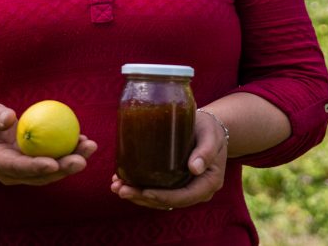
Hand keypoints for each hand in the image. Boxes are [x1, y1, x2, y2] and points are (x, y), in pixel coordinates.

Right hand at [0, 103, 96, 185]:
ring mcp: (26, 174)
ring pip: (52, 173)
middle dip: (62, 170)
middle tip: (81, 160)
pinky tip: (85, 142)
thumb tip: (9, 118)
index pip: (17, 167)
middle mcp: (13, 174)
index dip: (35, 167)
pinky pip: (56, 163)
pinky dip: (71, 154)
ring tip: (90, 147)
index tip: (53, 164)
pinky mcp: (37, 169)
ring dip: (72, 162)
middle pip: (40, 176)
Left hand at [110, 109, 227, 209]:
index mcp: (209, 183)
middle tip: (121, 190)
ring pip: (160, 199)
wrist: (210, 127)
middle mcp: (197, 190)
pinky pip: (157, 190)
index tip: (145, 192)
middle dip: (143, 198)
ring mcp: (185, 188)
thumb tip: (194, 168)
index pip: (185, 197)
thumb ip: (206, 150)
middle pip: (168, 201)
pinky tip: (122, 181)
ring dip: (137, 196)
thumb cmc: (210, 129)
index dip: (164, 197)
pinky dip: (140, 188)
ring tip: (116, 186)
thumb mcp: (211, 136)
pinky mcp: (174, 182)